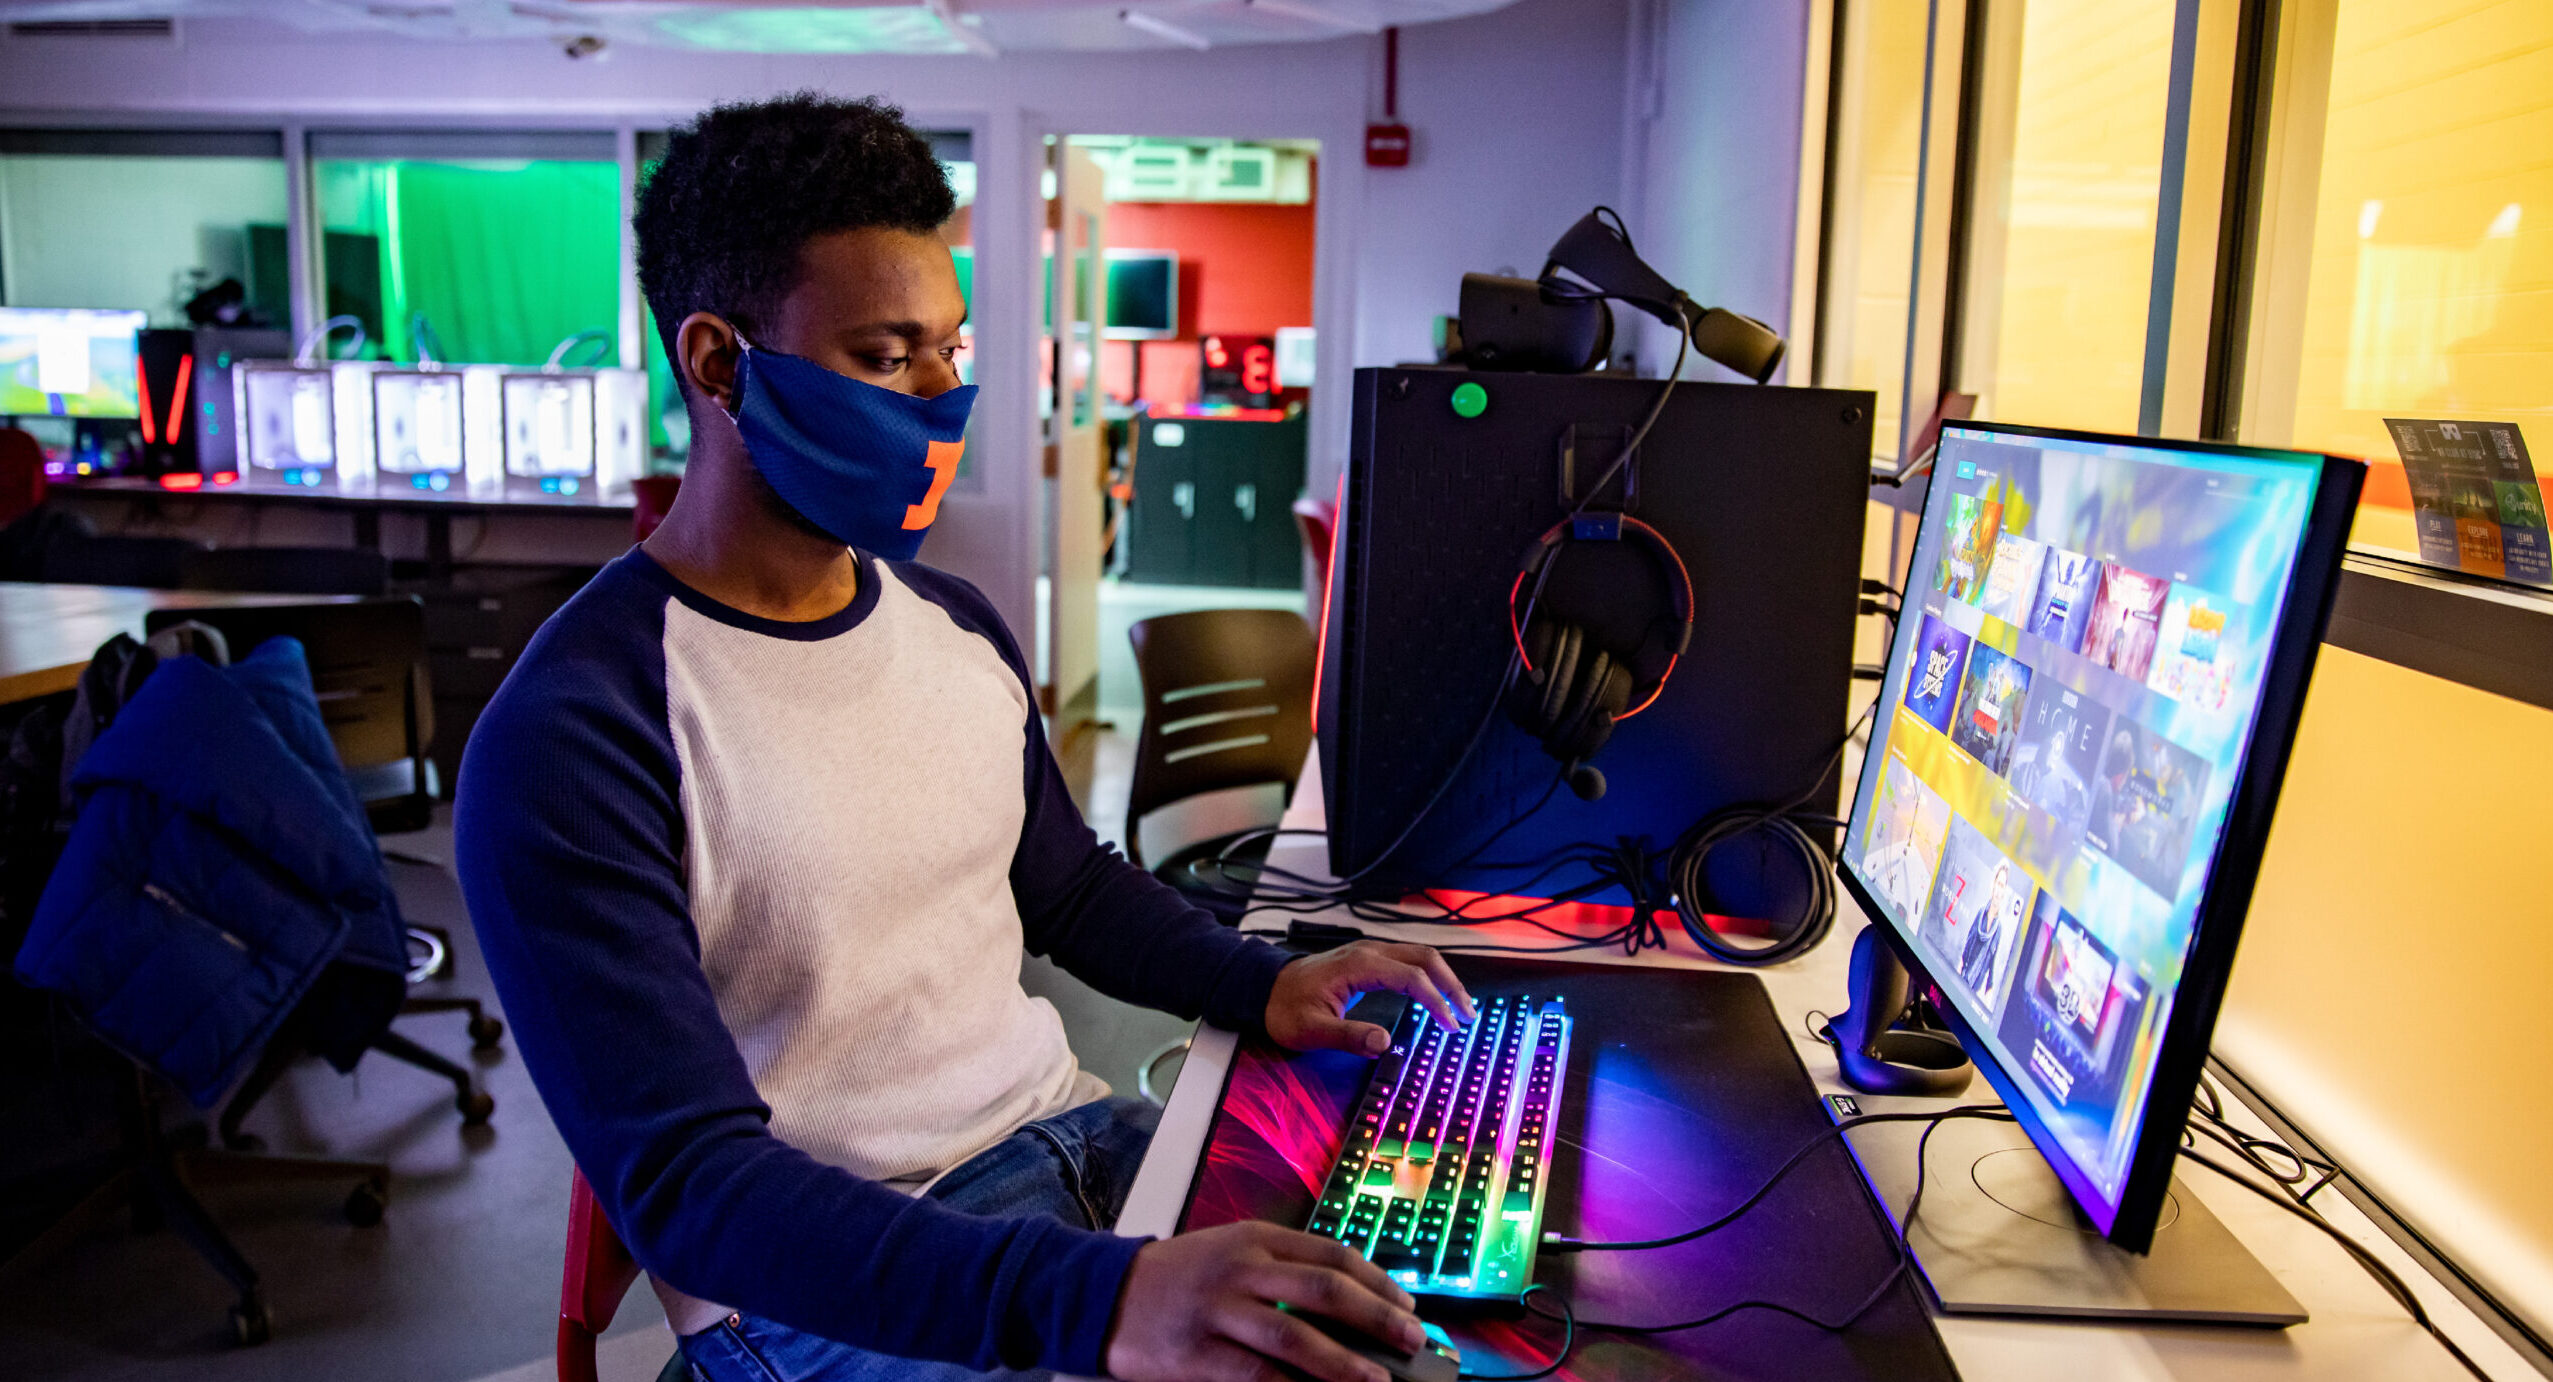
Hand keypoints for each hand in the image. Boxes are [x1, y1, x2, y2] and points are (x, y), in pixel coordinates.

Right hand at [1103, 1220, 1423, 1381]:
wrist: (1105, 1293)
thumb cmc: (1179, 1277)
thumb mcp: (1232, 1253)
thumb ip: (1284, 1271)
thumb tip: (1351, 1306)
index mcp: (1256, 1238)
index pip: (1332, 1254)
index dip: (1377, 1281)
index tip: (1407, 1305)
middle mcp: (1242, 1267)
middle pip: (1324, 1289)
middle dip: (1376, 1316)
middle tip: (1410, 1339)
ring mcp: (1219, 1308)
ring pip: (1294, 1334)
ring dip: (1343, 1362)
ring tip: (1378, 1381)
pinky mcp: (1198, 1351)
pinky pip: (1255, 1374)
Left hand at [1265, 940, 1474, 1055]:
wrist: (1264, 988)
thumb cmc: (1285, 1008)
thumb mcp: (1311, 1029)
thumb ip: (1348, 1036)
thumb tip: (1385, 1044)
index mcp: (1359, 965)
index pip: (1411, 977)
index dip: (1436, 1000)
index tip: (1451, 1025)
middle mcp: (1369, 952)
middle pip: (1425, 957)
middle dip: (1451, 985)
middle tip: (1468, 1015)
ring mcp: (1370, 953)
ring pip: (1420, 956)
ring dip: (1443, 979)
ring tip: (1460, 1008)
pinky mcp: (1369, 960)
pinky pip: (1408, 962)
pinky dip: (1428, 977)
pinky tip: (1435, 997)